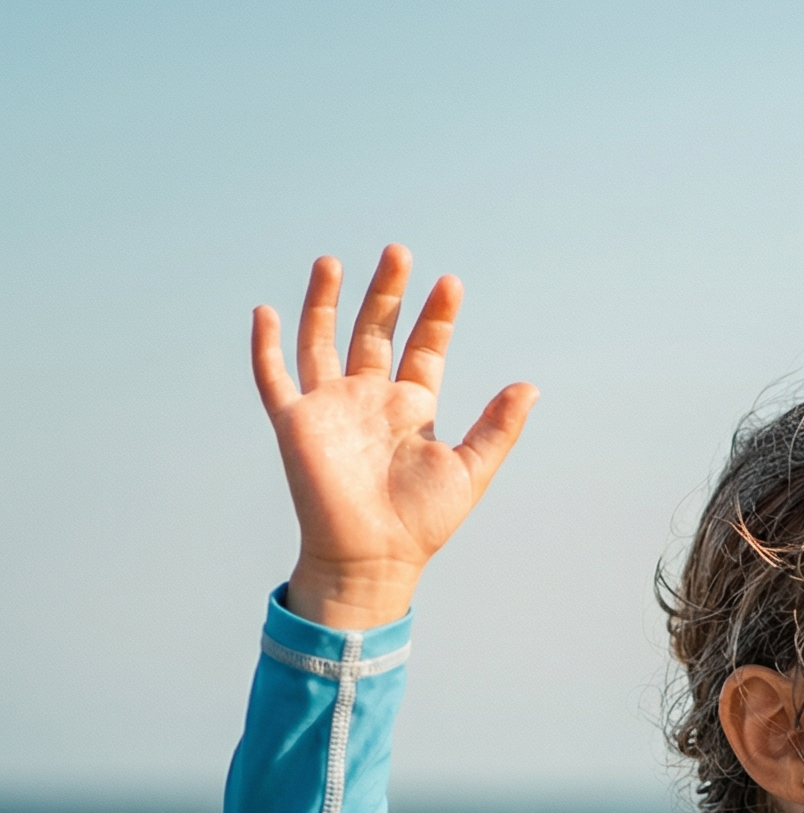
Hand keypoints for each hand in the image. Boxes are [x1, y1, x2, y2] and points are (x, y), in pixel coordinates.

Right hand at [252, 245, 536, 629]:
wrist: (373, 560)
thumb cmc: (422, 524)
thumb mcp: (470, 472)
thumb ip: (497, 429)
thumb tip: (529, 387)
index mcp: (411, 408)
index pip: (424, 349)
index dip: (437, 317)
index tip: (450, 284)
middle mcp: (370, 400)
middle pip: (375, 331)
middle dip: (386, 293)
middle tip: (399, 252)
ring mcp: (331, 408)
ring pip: (322, 341)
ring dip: (326, 302)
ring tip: (333, 262)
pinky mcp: (296, 423)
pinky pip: (274, 377)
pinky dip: (266, 346)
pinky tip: (265, 311)